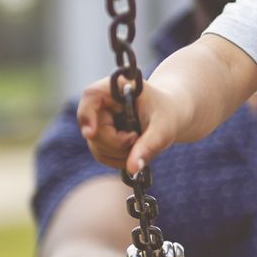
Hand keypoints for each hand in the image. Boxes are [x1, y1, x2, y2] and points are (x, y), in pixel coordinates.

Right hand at [78, 77, 192, 174]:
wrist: (170, 113)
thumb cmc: (167, 114)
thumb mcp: (164, 128)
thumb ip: (149, 146)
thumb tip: (132, 168)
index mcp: (116, 88)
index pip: (91, 96)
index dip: (86, 115)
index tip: (91, 134)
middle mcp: (102, 102)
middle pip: (94, 128)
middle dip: (115, 143)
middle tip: (137, 139)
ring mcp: (98, 119)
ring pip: (95, 145)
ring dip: (117, 154)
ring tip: (139, 145)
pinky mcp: (100, 134)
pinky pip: (100, 153)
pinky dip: (116, 159)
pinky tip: (133, 154)